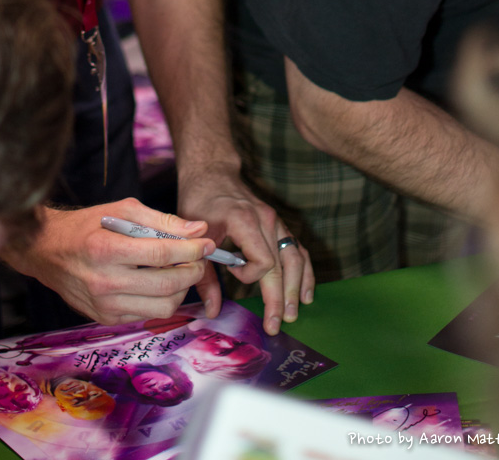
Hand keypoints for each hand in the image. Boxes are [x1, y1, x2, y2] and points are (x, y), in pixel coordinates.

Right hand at [1, 197, 212, 323]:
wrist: (47, 251)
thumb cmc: (86, 226)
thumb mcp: (122, 210)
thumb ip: (161, 220)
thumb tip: (197, 230)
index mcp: (107, 249)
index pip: (161, 254)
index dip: (192, 249)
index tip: (206, 243)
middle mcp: (105, 282)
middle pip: (167, 285)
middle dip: (193, 271)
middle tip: (199, 258)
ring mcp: (105, 305)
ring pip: (163, 308)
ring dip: (181, 290)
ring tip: (181, 271)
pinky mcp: (106, 319)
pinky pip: (148, 315)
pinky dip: (161, 300)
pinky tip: (158, 282)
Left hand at [177, 163, 314, 335]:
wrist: (212, 173)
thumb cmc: (199, 201)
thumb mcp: (193, 236)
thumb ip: (203, 275)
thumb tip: (213, 311)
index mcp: (244, 219)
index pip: (263, 260)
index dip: (250, 276)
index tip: (232, 273)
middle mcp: (266, 219)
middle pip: (283, 264)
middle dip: (281, 297)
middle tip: (276, 325)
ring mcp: (276, 221)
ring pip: (296, 257)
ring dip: (297, 287)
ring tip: (292, 313)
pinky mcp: (279, 225)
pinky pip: (297, 249)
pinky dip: (304, 272)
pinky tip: (305, 292)